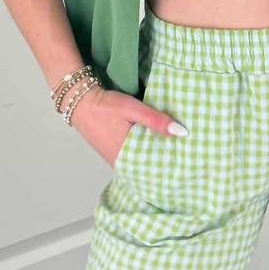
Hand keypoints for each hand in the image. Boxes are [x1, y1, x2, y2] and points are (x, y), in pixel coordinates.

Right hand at [67, 84, 188, 167]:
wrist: (78, 100)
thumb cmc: (105, 105)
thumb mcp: (132, 109)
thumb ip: (155, 120)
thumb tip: (181, 133)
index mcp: (126, 157)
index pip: (155, 169)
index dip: (172, 166)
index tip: (189, 162)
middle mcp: (120, 163)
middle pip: (148, 168)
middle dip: (165, 163)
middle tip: (188, 159)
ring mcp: (115, 159)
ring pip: (140, 164)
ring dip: (154, 158)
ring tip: (178, 154)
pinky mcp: (112, 153)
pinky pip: (132, 159)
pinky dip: (144, 154)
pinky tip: (156, 148)